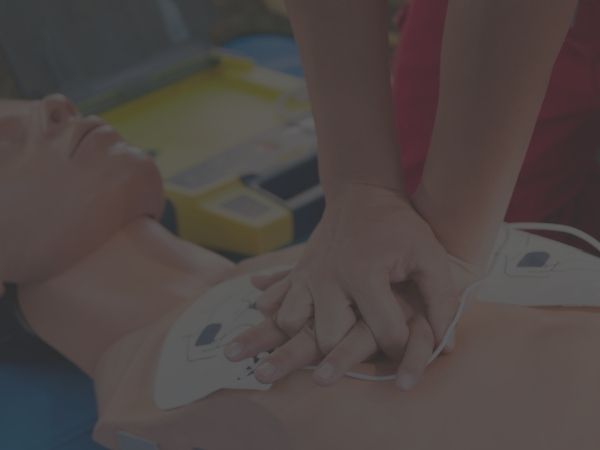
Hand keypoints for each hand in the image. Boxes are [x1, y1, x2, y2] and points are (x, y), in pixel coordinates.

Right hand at [227, 183, 465, 385]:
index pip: (387, 333)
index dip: (405, 352)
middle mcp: (330, 278)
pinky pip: (276, 299)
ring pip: (293, 324)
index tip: (410, 352)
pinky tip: (277, 325)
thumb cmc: (400, 226)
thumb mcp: (430, 254)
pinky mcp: (298, 271)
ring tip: (319, 350)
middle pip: (330, 339)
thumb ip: (442, 298)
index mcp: (365, 275)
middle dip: (346, 357)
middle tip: (362, 356)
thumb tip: (445, 346)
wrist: (362, 193)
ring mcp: (309, 274)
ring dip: (305, 340)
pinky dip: (277, 316)